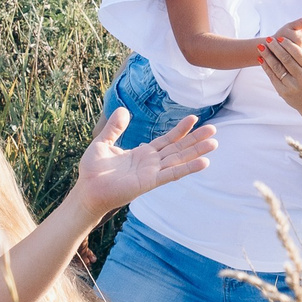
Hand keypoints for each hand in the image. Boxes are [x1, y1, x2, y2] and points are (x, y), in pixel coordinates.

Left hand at [72, 108, 214, 215]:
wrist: (87, 190)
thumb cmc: (92, 171)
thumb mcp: (103, 143)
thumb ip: (114, 128)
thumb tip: (124, 110)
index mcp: (142, 154)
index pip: (166, 140)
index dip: (180, 130)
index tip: (194, 118)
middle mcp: (151, 163)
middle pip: (178, 149)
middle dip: (195, 139)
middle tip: (213, 130)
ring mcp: (152, 173)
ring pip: (179, 159)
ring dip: (197, 152)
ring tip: (214, 143)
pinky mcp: (150, 182)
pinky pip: (172, 174)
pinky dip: (188, 168)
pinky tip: (203, 163)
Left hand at [256, 19, 301, 116]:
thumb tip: (289, 43)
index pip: (298, 54)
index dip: (288, 45)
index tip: (280, 38)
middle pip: (286, 59)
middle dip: (275, 48)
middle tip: (268, 39)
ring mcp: (292, 87)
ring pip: (277, 68)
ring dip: (268, 56)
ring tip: (261, 47)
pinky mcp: (284, 93)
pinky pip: (273, 77)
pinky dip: (266, 67)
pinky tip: (262, 59)